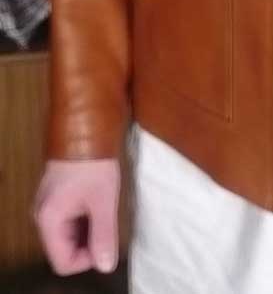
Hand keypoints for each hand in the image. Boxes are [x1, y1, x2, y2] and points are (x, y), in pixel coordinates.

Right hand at [33, 158, 120, 275]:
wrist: (84, 129)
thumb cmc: (93, 162)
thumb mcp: (104, 200)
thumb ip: (104, 235)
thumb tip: (106, 266)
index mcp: (48, 219)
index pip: (63, 262)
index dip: (87, 260)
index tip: (106, 243)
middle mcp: (41, 216)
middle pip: (63, 250)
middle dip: (87, 246)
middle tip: (108, 226)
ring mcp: (46, 207)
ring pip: (66, 236)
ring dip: (86, 232)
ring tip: (104, 213)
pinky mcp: (54, 198)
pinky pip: (66, 222)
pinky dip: (83, 221)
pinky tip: (97, 206)